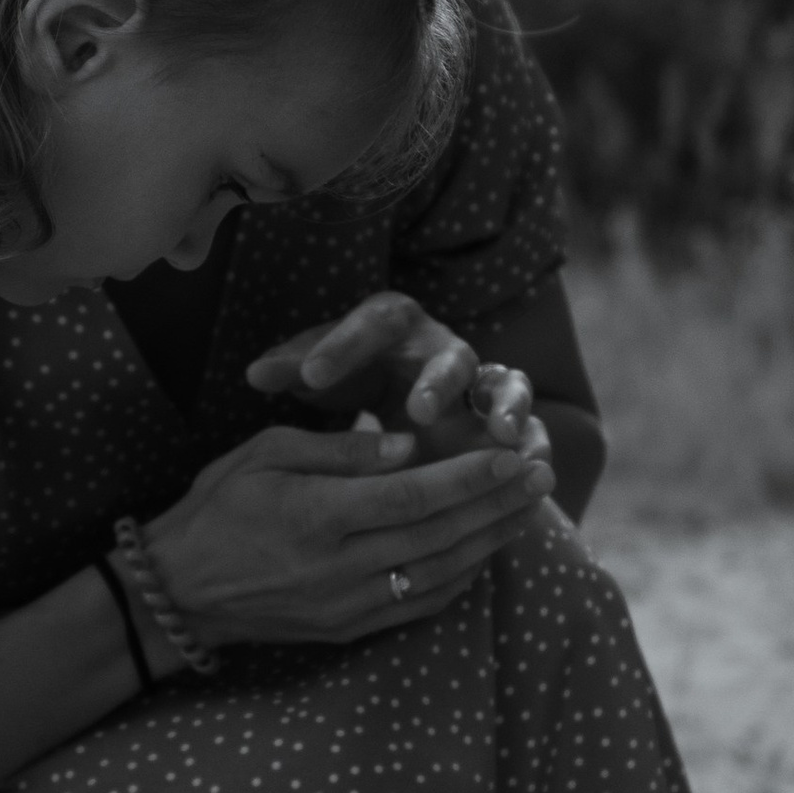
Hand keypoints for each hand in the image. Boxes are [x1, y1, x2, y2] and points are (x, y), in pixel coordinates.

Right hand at [138, 417, 554, 651]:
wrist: (178, 592)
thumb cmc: (218, 507)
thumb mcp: (264, 454)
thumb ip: (337, 447)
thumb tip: (405, 446)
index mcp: (315, 517)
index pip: (413, 497)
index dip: (471, 478)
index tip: (514, 456)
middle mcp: (337, 569)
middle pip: (439, 536)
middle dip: (498, 506)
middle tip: (543, 476)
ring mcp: (346, 606)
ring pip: (439, 574)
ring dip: (490, 542)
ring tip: (527, 511)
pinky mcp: (348, 630)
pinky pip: (420, 606)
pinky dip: (460, 579)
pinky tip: (484, 552)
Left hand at [247, 290, 536, 458]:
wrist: (403, 399)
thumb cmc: (352, 377)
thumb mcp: (318, 371)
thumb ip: (292, 367)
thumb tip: (254, 374)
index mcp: (394, 324)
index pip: (370, 323)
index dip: (342, 347)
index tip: (310, 377)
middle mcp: (444, 348)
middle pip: (449, 355)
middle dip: (438, 382)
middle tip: (418, 411)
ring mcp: (484, 384)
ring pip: (505, 386)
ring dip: (507, 408)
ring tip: (501, 436)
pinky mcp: (510, 420)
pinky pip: (536, 426)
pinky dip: (539, 444)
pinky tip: (534, 468)